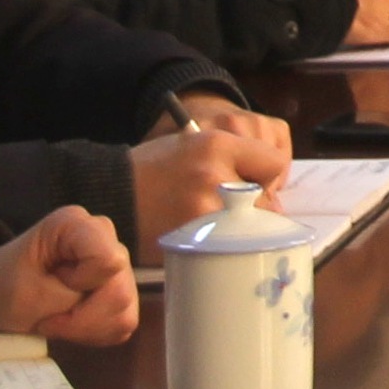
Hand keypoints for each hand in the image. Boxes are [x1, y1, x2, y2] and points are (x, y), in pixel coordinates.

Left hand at [0, 207, 136, 346]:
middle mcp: (105, 236)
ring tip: (59, 320)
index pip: (108, 261)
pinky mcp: (121, 286)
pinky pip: (124, 320)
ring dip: (88, 328)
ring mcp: (116, 262)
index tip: (52, 285)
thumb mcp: (26, 295)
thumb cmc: (3, 287)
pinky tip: (73, 324)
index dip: (83, 285)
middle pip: (119, 290)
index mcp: (76, 225)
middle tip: (48, 318)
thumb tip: (119, 306)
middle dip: (82, 318)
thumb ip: (72, 298)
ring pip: (125, 310)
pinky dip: (96, 331)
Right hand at [128, 107, 294, 238]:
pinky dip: (220, 244)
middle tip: (225, 206)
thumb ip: (236, 158)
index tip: (251, 180)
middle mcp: (214, 174)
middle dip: (252, 205)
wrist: (114, 193)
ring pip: (247, 226)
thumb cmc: (158, 168)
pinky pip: (227, 244)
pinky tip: (201, 236)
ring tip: (209, 220)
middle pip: (265, 199)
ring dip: (237, 227)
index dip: (264, 174)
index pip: (274, 162)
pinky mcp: (193, 238)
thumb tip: (273, 195)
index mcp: (216, 143)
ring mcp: (204, 209)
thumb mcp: (196, 143)